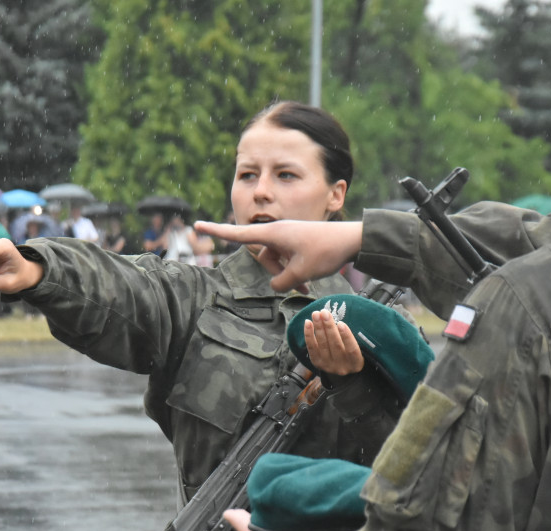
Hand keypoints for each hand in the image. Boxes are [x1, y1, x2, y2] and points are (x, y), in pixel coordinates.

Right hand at [194, 219, 362, 292]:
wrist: (352, 239)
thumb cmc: (325, 251)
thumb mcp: (301, 272)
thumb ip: (282, 282)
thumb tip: (276, 285)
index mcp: (273, 234)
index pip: (238, 234)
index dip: (216, 231)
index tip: (197, 224)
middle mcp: (277, 233)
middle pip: (262, 256)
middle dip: (276, 273)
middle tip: (299, 285)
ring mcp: (288, 238)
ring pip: (276, 261)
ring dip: (288, 275)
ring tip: (308, 286)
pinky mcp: (297, 243)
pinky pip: (287, 259)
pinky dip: (294, 271)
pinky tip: (309, 282)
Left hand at [305, 310, 364, 375]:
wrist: (340, 369)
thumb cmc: (350, 353)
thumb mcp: (355, 348)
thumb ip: (349, 337)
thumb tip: (337, 319)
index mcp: (356, 363)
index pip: (352, 349)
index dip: (346, 336)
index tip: (341, 323)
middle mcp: (341, 366)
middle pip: (335, 345)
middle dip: (329, 327)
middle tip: (325, 312)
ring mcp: (328, 365)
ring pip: (323, 344)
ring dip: (318, 327)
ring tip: (316, 314)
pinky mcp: (317, 362)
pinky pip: (311, 347)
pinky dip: (309, 334)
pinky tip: (308, 323)